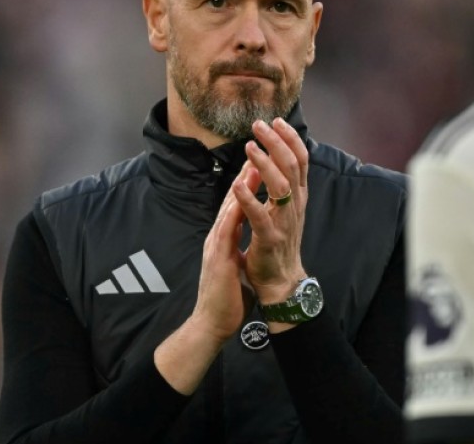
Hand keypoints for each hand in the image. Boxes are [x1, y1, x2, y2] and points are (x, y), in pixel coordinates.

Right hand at [189, 169, 254, 342]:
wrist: (213, 323)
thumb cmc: (228, 297)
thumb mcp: (235, 265)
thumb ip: (238, 248)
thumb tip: (246, 238)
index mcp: (225, 239)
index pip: (238, 205)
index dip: (249, 183)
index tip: (261, 163)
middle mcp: (219, 237)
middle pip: (233, 200)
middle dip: (246, 175)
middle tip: (258, 150)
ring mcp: (216, 245)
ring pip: (228, 209)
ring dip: (240, 186)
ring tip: (252, 163)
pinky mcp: (218, 258)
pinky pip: (226, 230)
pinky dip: (233, 211)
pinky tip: (239, 197)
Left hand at [232, 118, 309, 304]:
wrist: (281, 281)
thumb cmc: (279, 242)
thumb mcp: (285, 209)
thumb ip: (282, 184)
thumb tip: (274, 154)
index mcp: (298, 197)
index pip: (300, 160)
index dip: (290, 138)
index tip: (276, 121)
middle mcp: (295, 206)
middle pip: (291, 166)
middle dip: (275, 142)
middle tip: (259, 125)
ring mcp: (284, 222)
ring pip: (280, 186)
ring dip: (264, 164)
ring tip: (249, 147)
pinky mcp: (270, 238)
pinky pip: (260, 215)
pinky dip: (249, 197)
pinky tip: (237, 183)